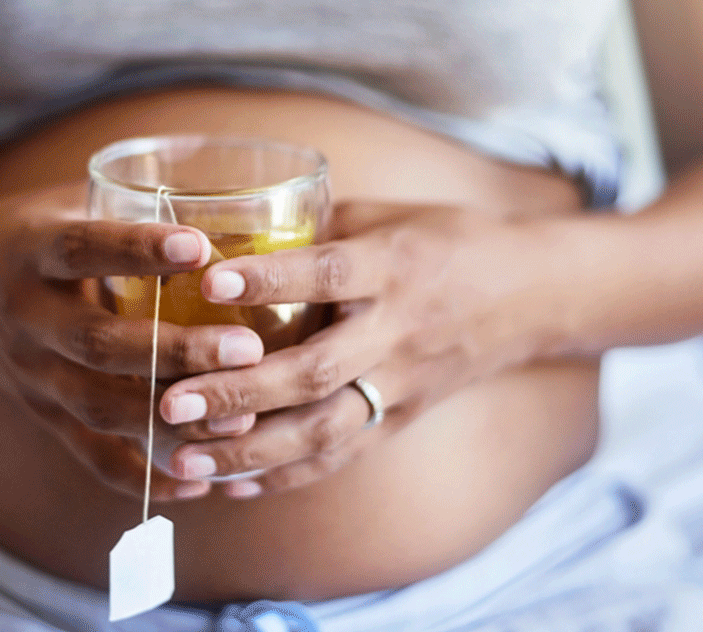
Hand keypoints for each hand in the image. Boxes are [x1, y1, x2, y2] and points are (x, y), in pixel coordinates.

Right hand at [0, 183, 267, 501]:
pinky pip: (92, 456)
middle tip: (247, 348)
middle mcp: (25, 318)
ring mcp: (32, 375)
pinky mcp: (43, 416)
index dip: (136, 249)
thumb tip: (230, 194)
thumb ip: (128, 205)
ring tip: (241, 418)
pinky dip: (144, 476)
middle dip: (174, 350)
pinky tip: (200, 481)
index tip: (200, 246)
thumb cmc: (29, 237)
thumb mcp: (61, 205)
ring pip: (99, 406)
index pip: (79, 248)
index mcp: (27, 253)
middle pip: (97, 342)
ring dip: (171, 418)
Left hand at [159, 201, 551, 496]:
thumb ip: (316, 226)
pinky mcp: (402, 419)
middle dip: (239, 393)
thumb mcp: (386, 217)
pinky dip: (284, 475)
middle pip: (315, 371)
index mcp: (393, 267)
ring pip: (323, 429)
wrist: (530, 296)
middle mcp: (397, 331)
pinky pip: (341, 456)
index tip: (210, 283)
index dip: (269, 279)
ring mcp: (401, 384)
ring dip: (250, 451)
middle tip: (171, 401)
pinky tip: (230, 484)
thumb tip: (232, 224)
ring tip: (184, 458)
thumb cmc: (445, 242)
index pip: (327, 274)